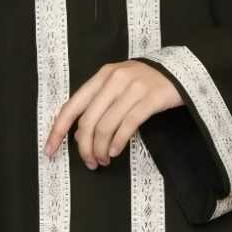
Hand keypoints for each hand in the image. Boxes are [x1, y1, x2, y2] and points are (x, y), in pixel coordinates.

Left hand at [43, 60, 184, 168]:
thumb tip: (78, 134)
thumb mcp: (117, 86)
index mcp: (101, 76)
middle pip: (88, 121)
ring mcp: (133, 88)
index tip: (50, 150)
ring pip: (106, 125)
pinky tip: (115, 151)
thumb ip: (98, 105)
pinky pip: (128, 125)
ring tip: (104, 160)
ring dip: (101, 149)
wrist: (181, 70)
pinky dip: (118, 142)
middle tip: (90, 162)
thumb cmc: (144, 82)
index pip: (71, 106)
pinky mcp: (151, 98)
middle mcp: (114, 79)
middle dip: (84, 147)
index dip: (57, 130)